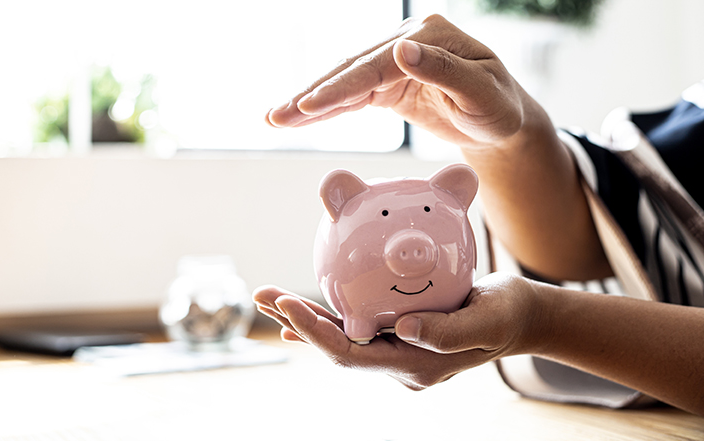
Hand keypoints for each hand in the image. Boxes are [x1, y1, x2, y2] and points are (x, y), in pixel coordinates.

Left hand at [252, 272, 540, 389]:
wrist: (520, 319)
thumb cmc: (509, 314)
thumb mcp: (489, 319)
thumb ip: (450, 331)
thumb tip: (404, 329)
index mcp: (416, 366)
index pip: (353, 355)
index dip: (315, 334)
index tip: (287, 306)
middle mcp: (399, 364)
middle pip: (337, 347)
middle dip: (297, 322)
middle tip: (262, 293)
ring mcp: (397, 351)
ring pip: (342, 336)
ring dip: (304, 318)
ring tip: (268, 296)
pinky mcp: (398, 335)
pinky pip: (355, 329)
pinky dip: (326, 320)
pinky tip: (298, 314)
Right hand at [265, 14, 528, 149]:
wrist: (502, 122)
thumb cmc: (499, 108)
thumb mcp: (482, 92)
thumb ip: (445, 71)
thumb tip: (402, 50)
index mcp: (429, 36)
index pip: (376, 64)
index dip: (340, 87)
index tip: (309, 105)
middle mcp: (406, 42)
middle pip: (350, 69)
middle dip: (311, 95)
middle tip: (276, 116)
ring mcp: (395, 61)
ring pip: (344, 82)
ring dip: (309, 102)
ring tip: (274, 119)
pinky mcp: (389, 83)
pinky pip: (353, 97)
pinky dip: (327, 109)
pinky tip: (300, 119)